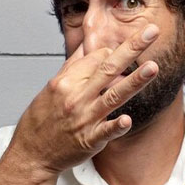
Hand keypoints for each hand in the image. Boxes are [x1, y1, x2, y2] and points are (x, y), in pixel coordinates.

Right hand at [0, 24, 159, 184]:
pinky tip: (128, 119)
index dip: (113, 52)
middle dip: (131, 49)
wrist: (32, 153)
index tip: (122, 52)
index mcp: (66, 81)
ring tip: (153, 67)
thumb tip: (88, 46)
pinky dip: (116, 126)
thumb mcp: (52, 87)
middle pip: (108, 68)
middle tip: (152, 31)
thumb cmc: (42, 119)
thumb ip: (73, 66)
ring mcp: (84, 119)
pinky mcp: (89, 140)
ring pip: (113, 96)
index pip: (96, 58)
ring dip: (134, 82)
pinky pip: (105, 132)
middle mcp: (76, 97)